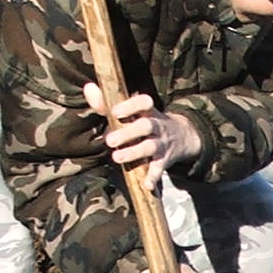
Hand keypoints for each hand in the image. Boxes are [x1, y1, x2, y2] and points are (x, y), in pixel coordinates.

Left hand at [86, 82, 201, 186]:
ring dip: (134, 152)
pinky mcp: (165, 160)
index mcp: (147, 111)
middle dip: (128, 133)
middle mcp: (156, 126)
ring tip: (117, 157)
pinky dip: (154, 177)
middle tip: (110, 141)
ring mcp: (161, 143)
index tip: (115, 112)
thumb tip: (88, 87)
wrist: (183, 136)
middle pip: (146, 126)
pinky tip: (146, 184)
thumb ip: (107, 103)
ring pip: (150, 147)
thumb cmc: (146, 122)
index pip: (144, 102)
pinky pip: (160, 169)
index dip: (131, 106)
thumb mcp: (132, 111)